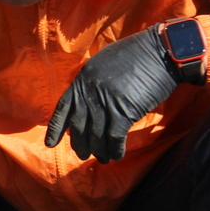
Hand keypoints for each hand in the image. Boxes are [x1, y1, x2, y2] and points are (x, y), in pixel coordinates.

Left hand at [45, 27, 177, 162]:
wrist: (159, 52)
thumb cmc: (135, 54)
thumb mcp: (102, 63)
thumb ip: (91, 83)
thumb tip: (87, 101)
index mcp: (81, 80)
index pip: (62, 109)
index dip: (56, 129)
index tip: (50, 144)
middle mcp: (89, 93)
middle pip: (78, 126)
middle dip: (79, 144)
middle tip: (83, 155)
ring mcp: (105, 103)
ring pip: (96, 135)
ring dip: (99, 151)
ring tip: (103, 159)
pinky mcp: (123, 111)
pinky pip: (114, 138)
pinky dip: (115, 150)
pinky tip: (117, 156)